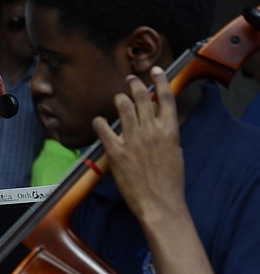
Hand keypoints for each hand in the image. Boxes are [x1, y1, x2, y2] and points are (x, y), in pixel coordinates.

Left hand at [92, 66, 184, 224]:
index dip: (160, 80)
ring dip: (119, 99)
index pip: (166, 98)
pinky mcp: (117, 152)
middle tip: (130, 79)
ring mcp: (133, 141)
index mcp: (170, 131)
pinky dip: (100, 123)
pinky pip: (104, 130)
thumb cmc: (170, 182)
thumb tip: (161, 123)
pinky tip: (98, 121)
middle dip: (135, 84)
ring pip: (124, 108)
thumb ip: (168, 135)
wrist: (160, 203)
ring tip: (118, 97)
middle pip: (142, 98)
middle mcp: (152, 131)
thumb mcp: (176, 153)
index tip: (155, 70)